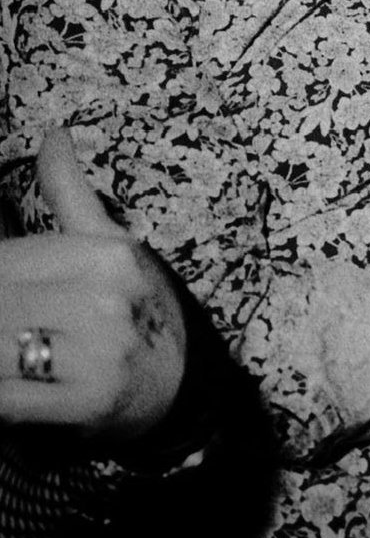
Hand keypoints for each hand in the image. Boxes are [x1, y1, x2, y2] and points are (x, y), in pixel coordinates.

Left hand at [0, 128, 187, 442]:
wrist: (183, 383)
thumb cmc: (138, 310)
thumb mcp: (111, 247)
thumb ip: (70, 193)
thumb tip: (54, 135)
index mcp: (107, 256)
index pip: (2, 263)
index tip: (10, 295)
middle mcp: (107, 300)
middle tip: (10, 323)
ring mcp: (102, 354)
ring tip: (13, 354)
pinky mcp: (91, 403)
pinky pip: (8, 399)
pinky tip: (11, 387)